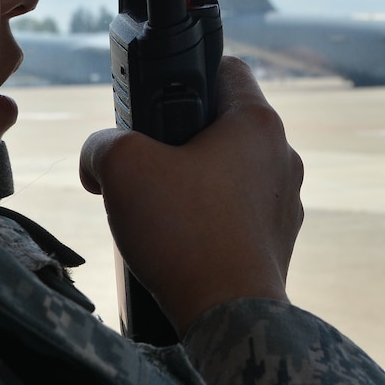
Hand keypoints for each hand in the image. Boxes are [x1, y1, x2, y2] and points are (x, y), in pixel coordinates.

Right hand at [79, 57, 304, 333]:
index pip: (226, 67)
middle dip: (181, 138)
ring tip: (158, 209)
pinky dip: (209, 221)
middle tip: (145, 160)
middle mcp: (283, 157)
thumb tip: (99, 158)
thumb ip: (102, 143)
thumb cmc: (183, 233)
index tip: (154, 100)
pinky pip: (237, 215)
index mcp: (258, 123)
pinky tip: (179, 243)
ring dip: (195, 182)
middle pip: (225, 125)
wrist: (228, 317)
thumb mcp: (121, 167)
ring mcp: (285, 203)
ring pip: (232, 173)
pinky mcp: (277, 243)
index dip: (185, 73)